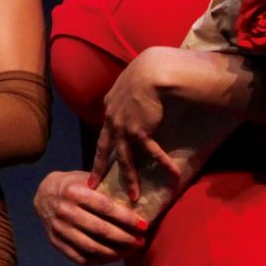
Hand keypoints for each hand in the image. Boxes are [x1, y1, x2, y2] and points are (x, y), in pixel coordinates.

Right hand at [33, 169, 148, 264]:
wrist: (43, 194)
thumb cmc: (73, 185)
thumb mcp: (87, 179)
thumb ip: (106, 188)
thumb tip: (137, 200)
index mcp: (74, 192)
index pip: (106, 208)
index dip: (127, 218)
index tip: (143, 226)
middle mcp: (65, 211)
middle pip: (101, 230)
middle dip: (125, 238)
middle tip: (140, 242)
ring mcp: (59, 229)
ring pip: (91, 247)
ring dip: (114, 252)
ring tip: (129, 251)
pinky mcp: (55, 242)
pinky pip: (80, 258)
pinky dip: (99, 261)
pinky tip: (112, 257)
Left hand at [93, 48, 187, 201]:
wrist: (150, 72)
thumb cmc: (146, 70)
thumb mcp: (133, 82)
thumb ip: (132, 93)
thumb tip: (140, 94)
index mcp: (110, 106)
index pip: (105, 131)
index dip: (103, 145)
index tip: (99, 158)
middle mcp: (112, 118)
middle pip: (104, 148)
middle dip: (98, 168)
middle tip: (94, 185)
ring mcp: (122, 127)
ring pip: (124, 159)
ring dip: (131, 178)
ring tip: (134, 195)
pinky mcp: (137, 131)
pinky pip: (151, 152)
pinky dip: (162, 163)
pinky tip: (172, 174)